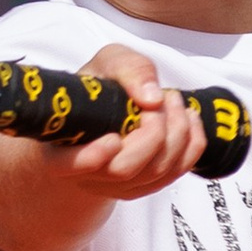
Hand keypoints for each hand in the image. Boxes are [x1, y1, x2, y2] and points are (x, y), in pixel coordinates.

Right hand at [52, 40, 209, 198]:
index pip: (67, 164)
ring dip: (176, 134)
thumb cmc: (100, 88)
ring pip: (153, 174)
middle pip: (122, 169)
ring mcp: (115, 186)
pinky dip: (191, 146)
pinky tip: (190, 119)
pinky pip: (173, 175)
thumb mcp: (107, 64)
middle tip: (161, 100)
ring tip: (174, 101)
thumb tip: (152, 98)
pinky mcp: (143, 187)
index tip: (112, 139)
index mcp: (60, 144)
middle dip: (152, 133)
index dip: (90, 157)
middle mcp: (84, 173)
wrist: (106, 111)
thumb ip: (127, 69)